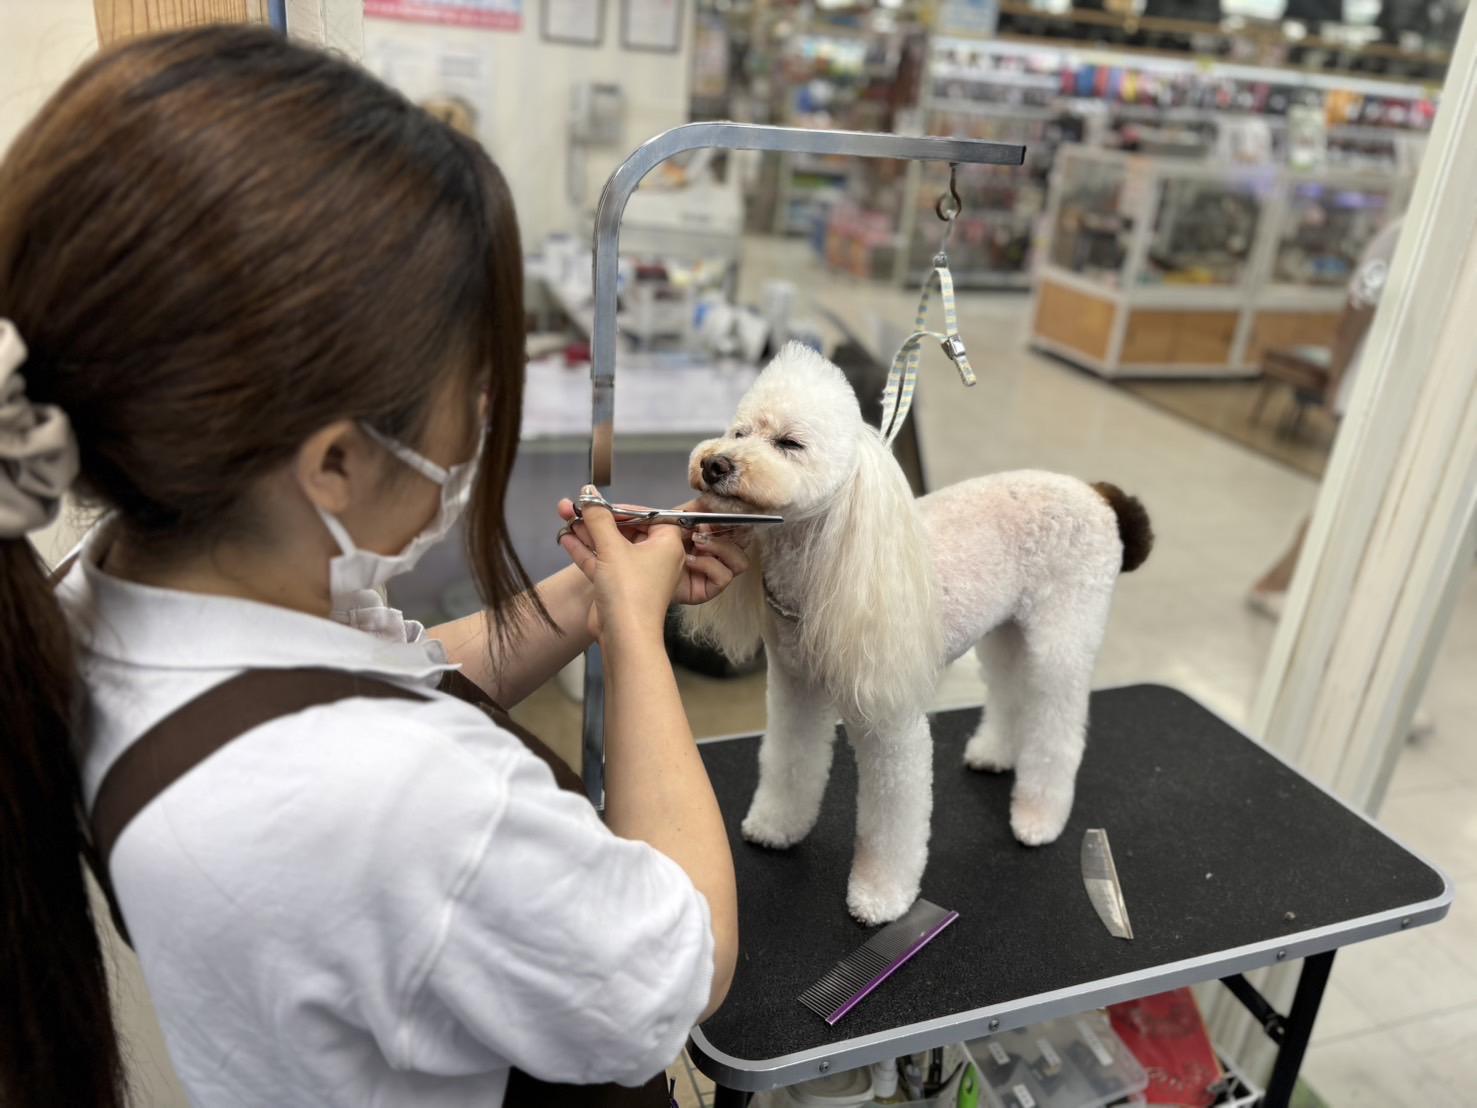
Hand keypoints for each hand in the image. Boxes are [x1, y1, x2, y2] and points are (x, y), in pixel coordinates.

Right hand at [556, 489, 686, 643]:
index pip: (649, 516)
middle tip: (574, 507)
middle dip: (598, 519)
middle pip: (625, 531)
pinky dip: (586, 551)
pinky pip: (603, 563)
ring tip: (564, 517)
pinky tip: (566, 538)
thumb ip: (599, 518)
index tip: (600, 502)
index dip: (623, 508)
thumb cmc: (629, 587)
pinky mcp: (618, 588)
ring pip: (611, 547)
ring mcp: (635, 574)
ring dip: (588, 533)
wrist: (624, 636)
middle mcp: (655, 557)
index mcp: (667, 544)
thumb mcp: (613, 547)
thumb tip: (588, 493)